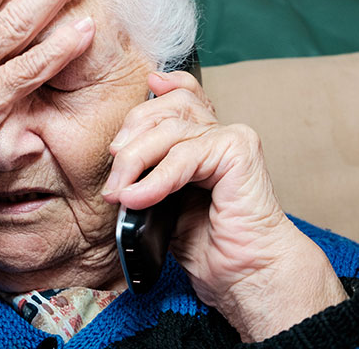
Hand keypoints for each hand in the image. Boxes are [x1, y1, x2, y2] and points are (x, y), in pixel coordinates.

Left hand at [102, 71, 346, 341]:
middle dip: (130, 137)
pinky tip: (139, 197)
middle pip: (166, 108)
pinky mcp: (238, 152)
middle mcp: (219, 132)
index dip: (162, 87)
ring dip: (135, 161)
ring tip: (121, 193)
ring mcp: (231, 139)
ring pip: (169, 129)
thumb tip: (115, 158)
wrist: (244, 273)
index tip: (144, 86)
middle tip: (114, 179)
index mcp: (203, 139)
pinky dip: (156, 178)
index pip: (182, 95)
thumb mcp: (161, 200)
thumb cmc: (207, 243)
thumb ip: (146, 172)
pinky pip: (184, 154)